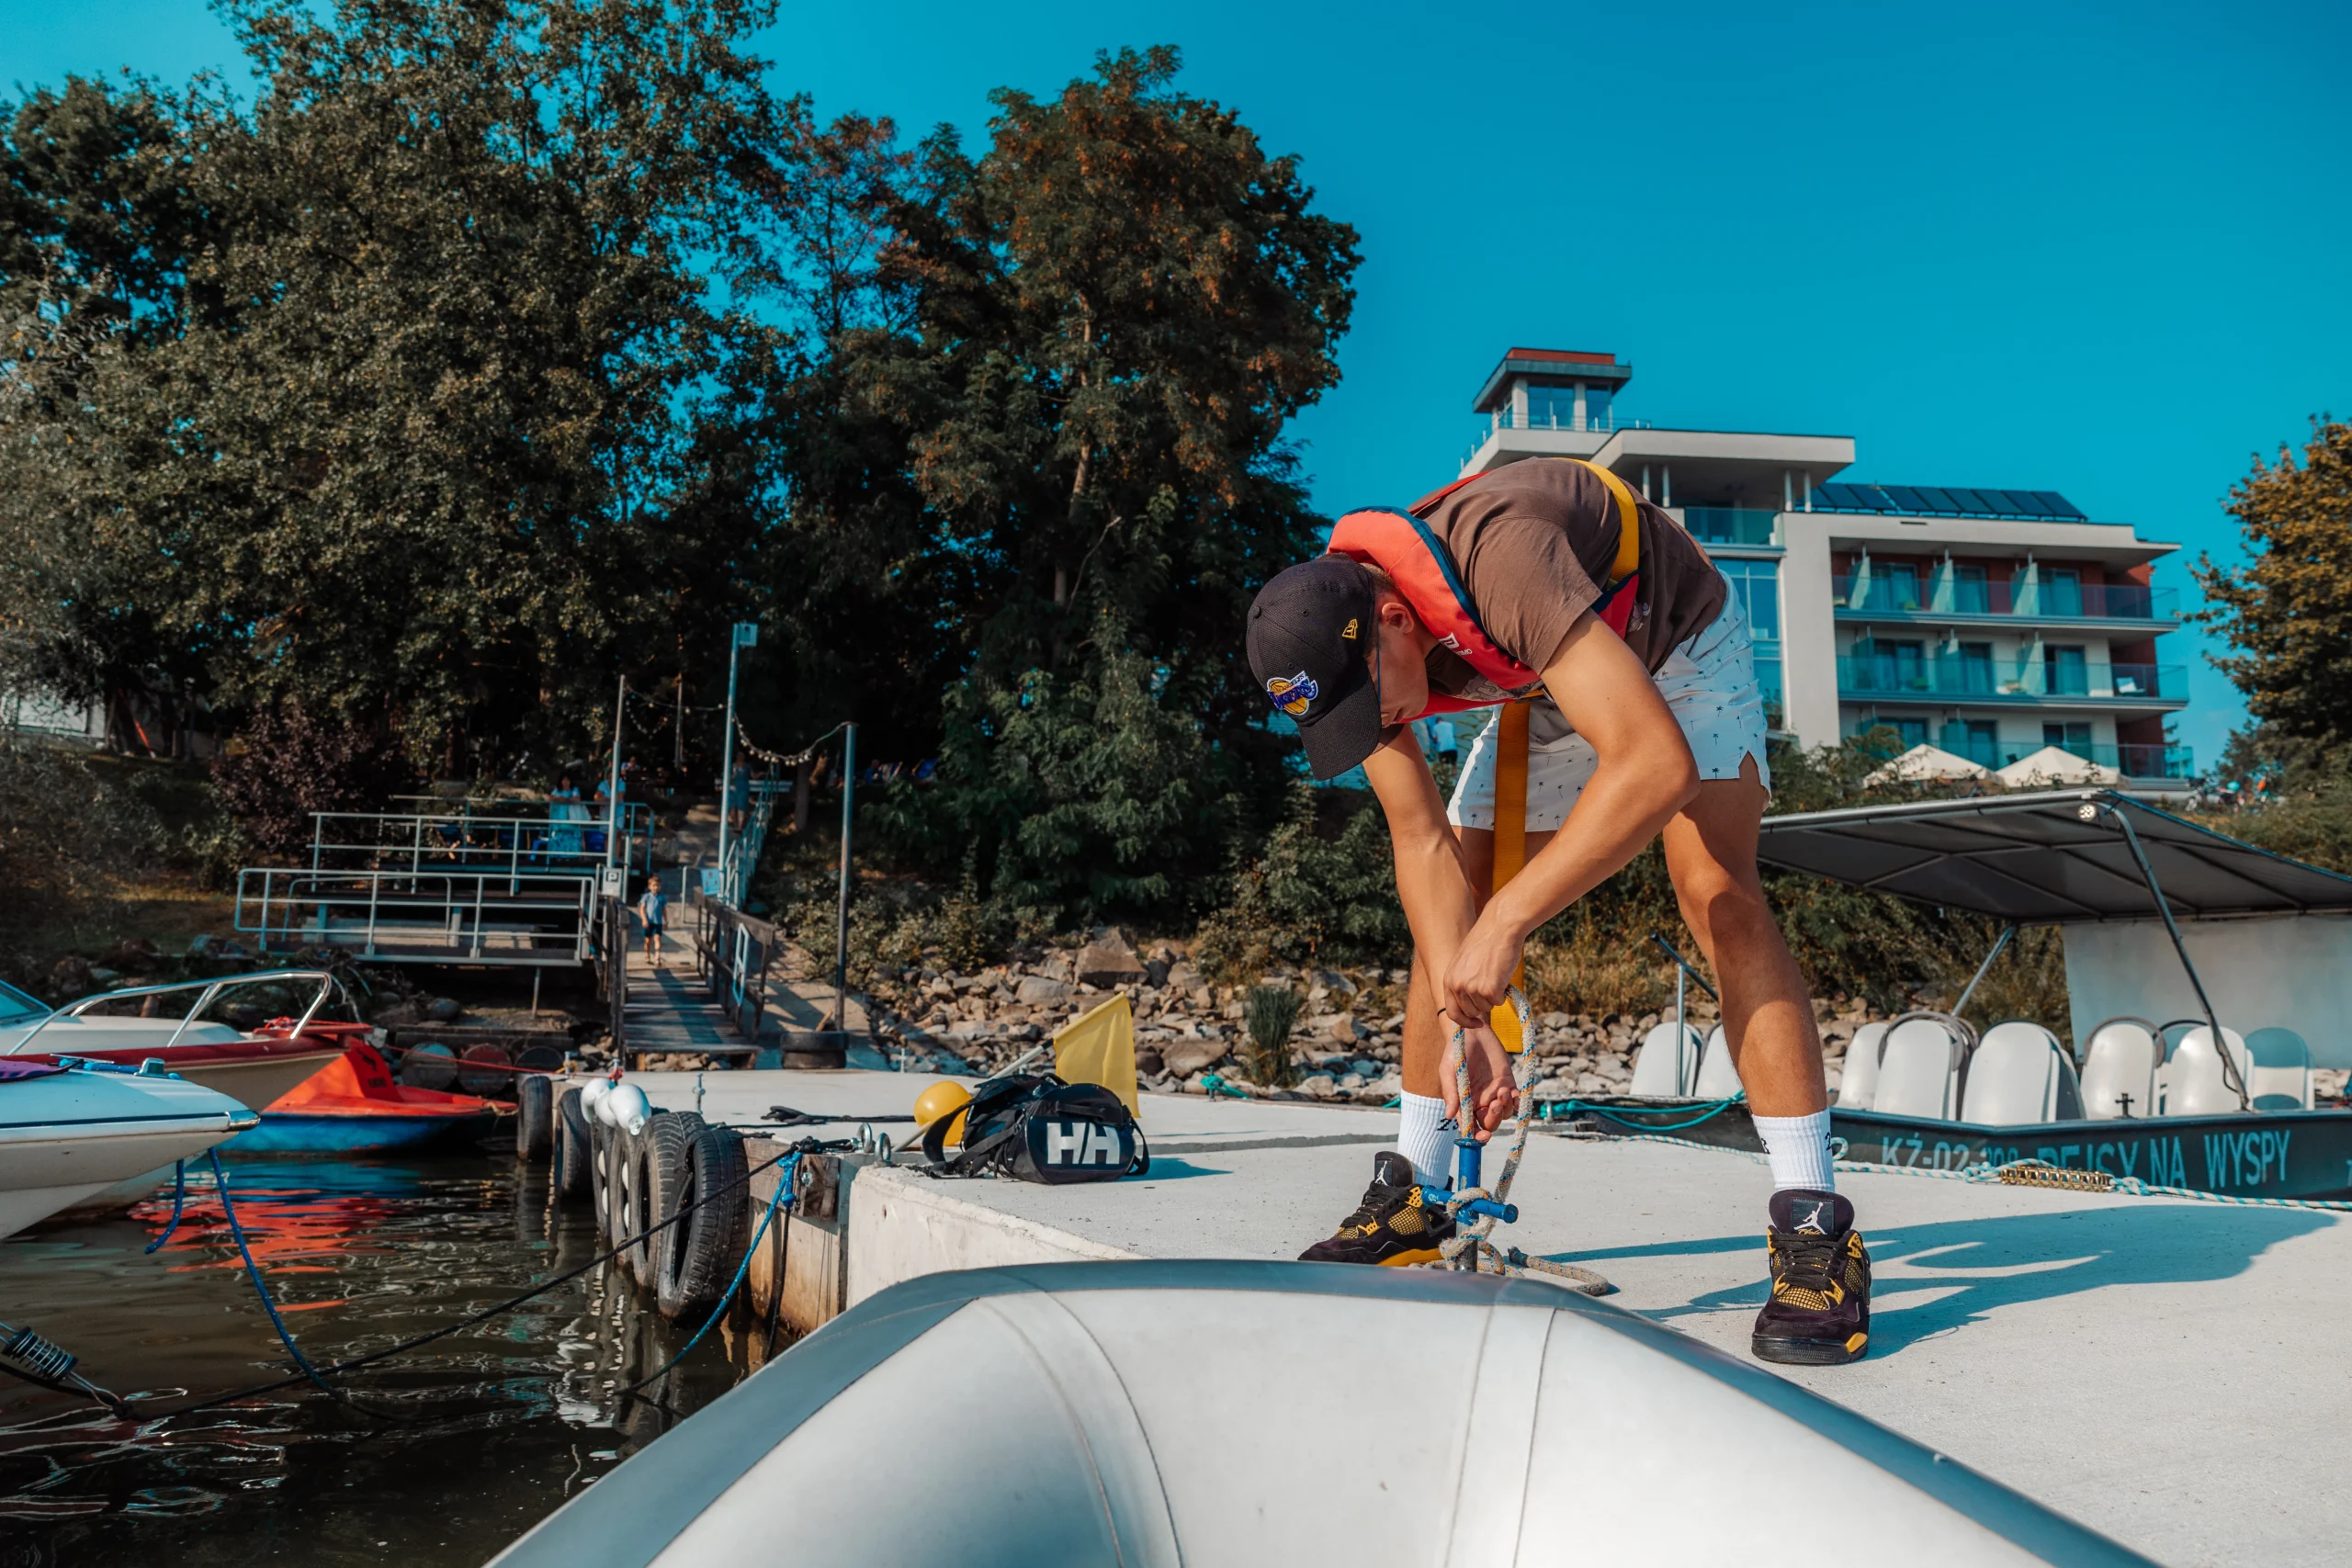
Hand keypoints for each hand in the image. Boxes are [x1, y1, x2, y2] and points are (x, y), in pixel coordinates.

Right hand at [1437, 1020, 1516, 1142]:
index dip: (1477, 1136)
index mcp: (1465, 1103)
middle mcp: (1480, 1102)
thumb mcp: (1449, 1071)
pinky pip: (1516, 1100)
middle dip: (1493, 1119)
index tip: (1483, 1136)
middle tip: (1494, 1104)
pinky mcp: (1508, 1083)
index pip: (1471, 1127)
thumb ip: (1451, 1093)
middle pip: (1490, 1123)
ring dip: (1504, 1108)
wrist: (1472, 1031)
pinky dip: (1517, 1102)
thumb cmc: (1456, 1052)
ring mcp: (1495, 1093)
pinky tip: (1513, 1094)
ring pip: (1504, 1114)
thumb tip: (1449, 1116)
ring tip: (1502, 1091)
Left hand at [1440, 914, 1523, 1032]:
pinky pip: (1498, 1002)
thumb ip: (1463, 981)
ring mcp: (1472, 988)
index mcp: (1449, 979)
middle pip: (1472, 1012)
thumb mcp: (1465, 962)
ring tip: (1495, 975)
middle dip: (1483, 1004)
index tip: (1477, 1023)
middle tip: (1491, 986)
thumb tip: (1470, 1005)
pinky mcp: (1489, 989)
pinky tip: (1502, 975)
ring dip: (1494, 996)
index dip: (1465, 1021)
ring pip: (1487, 1008)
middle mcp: (1457, 986)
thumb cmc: (1486, 942)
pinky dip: (1503, 993)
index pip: (1452, 1012)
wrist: (1500, 928)